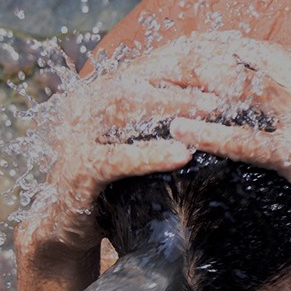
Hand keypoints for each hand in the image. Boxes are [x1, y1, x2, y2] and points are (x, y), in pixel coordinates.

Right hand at [17, 65, 220, 260]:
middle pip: (136, 82)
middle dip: (183, 81)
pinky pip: (115, 159)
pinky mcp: (75, 172)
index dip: (184, 65)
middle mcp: (83, 107)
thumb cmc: (112, 182)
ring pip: (123, 111)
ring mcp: (74, 138)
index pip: (144, 69)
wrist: (64, 225)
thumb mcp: (136, 144)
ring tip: (212, 114)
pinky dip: (149, 155)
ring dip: (171, 108)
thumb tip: (215, 102)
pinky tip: (181, 156)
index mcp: (99, 94)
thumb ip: (160, 121)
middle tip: (225, 88)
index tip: (225, 68)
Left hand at [136, 35, 290, 255]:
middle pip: (250, 62)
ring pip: (241, 92)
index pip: (273, 52)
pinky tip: (179, 132)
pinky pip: (245, 140)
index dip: (233, 52)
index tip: (203, 55)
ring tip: (160, 87)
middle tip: (169, 62)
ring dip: (197, 88)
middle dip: (205, 60)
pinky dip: (207, 134)